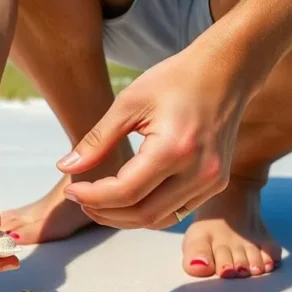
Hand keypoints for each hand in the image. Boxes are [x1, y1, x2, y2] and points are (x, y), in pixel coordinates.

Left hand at [57, 50, 248, 228]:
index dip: (93, 197)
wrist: (225, 72)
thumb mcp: (128, 103)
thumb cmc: (175, 80)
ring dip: (124, 218)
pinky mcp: (216, 184)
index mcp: (175, 149)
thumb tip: (65, 168)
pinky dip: (147, 212)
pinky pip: (176, 212)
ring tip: (98, 202)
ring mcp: (211, 182)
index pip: (125, 192)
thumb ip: (97, 141)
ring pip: (159, 219)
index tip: (72, 190)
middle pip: (141, 213)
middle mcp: (199, 172)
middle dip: (105, 212)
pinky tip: (126, 199)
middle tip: (81, 199)